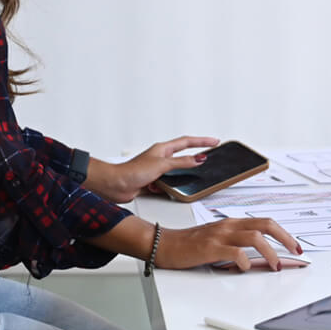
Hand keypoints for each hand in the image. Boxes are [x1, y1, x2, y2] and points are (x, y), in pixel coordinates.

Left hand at [86, 135, 218, 202]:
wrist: (116, 185)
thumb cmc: (132, 171)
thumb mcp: (162, 165)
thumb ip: (181, 162)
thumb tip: (198, 158)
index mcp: (163, 149)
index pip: (187, 142)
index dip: (202, 141)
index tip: (214, 141)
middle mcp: (160, 157)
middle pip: (183, 155)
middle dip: (195, 156)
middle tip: (210, 154)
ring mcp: (157, 169)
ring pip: (176, 171)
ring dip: (181, 175)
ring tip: (188, 176)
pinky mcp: (153, 181)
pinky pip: (168, 183)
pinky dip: (170, 186)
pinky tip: (167, 188)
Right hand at [156, 218, 301, 271]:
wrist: (165, 244)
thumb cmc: (190, 243)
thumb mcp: (218, 239)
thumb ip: (237, 243)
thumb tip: (258, 256)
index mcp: (232, 223)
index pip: (264, 222)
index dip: (283, 232)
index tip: (294, 245)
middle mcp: (229, 225)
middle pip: (265, 224)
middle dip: (285, 237)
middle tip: (295, 250)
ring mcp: (220, 235)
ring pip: (254, 237)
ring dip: (270, 252)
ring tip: (275, 265)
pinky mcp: (210, 247)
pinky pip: (234, 251)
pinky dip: (244, 261)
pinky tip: (245, 268)